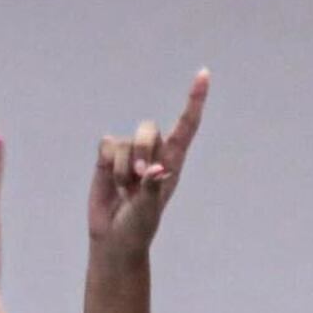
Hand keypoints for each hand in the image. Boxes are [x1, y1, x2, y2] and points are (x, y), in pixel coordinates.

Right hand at [87, 70, 207, 260]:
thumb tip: (155, 170)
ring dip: (123, 169)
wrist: (114, 238)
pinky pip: (108, 144)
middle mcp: (154, 153)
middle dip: (142, 150)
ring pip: (126, 141)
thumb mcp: (148, 210)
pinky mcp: (109, 156)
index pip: (186, 126)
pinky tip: (113, 184)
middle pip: (149, 129)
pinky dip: (109, 165)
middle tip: (139, 176)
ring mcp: (131, 153)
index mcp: (173, 162)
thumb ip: (152, 188)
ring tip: (126, 191)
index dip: (194, 100)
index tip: (204, 74)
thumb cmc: (139, 226)